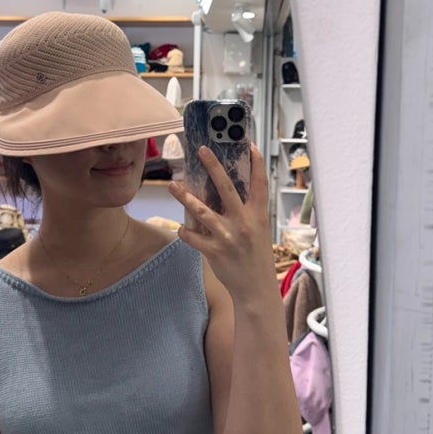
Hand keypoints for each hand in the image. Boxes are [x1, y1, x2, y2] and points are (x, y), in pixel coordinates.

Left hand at [169, 144, 275, 299]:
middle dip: (213, 166)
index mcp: (258, 215)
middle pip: (226, 188)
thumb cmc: (256, 257)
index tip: (249, 145)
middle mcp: (243, 222)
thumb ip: (247, 212)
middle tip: (201, 150)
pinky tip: (182, 228)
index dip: (256, 163)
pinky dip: (185, 231)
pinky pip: (193, 237)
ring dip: (185, 196)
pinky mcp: (214, 251)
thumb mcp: (259, 230)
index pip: (259, 184)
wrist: (255, 288)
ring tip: (173, 185)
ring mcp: (227, 236)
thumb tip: (227, 193)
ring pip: (202, 210)